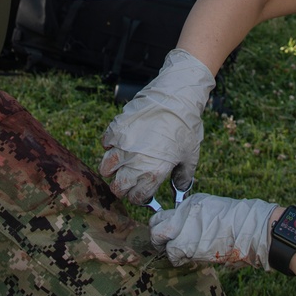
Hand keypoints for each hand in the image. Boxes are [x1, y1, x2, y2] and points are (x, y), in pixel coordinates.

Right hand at [99, 49, 214, 204]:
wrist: (175, 98)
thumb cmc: (186, 127)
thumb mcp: (190, 155)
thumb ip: (184, 176)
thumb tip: (181, 188)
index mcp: (153, 174)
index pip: (136, 198)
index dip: (140, 197)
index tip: (142, 193)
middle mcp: (134, 164)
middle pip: (117, 188)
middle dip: (123, 187)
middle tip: (130, 180)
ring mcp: (122, 146)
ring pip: (105, 169)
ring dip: (112, 170)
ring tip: (122, 163)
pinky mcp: (115, 130)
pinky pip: (104, 144)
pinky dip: (110, 146)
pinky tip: (121, 142)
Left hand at [149, 194, 279, 268]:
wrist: (250, 227)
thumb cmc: (236, 220)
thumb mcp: (211, 209)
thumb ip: (193, 217)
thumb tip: (181, 227)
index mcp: (190, 204)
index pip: (162, 216)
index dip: (162, 227)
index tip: (168, 234)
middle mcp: (184, 215)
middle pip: (155, 228)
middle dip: (158, 239)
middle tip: (166, 245)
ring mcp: (185, 230)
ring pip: (162, 244)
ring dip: (169, 251)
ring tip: (181, 252)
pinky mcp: (190, 247)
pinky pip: (174, 256)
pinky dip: (178, 259)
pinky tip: (189, 257)